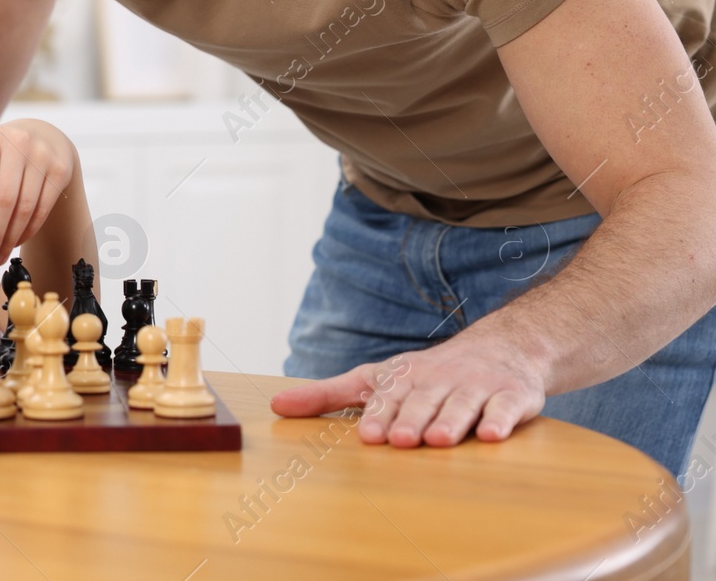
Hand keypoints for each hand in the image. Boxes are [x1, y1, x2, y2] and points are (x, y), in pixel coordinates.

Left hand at [0, 119, 75, 264]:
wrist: (44, 135)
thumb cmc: (6, 155)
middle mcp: (18, 143)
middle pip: (5, 200)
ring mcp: (43, 156)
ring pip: (25, 208)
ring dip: (11, 238)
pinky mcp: (60, 171)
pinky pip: (42, 210)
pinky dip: (27, 231)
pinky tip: (16, 240)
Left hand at [269, 329, 545, 447]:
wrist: (502, 347)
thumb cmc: (427, 375)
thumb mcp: (376, 379)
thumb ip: (328, 395)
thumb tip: (275, 406)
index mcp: (404, 376)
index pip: (389, 396)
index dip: (379, 414)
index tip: (369, 436)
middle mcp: (439, 379)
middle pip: (423, 399)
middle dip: (412, 418)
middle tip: (401, 441)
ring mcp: (477, 385)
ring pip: (462, 403)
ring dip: (451, 420)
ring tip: (439, 441)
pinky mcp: (512, 395)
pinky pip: (506, 408)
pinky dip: (499, 420)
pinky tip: (491, 436)